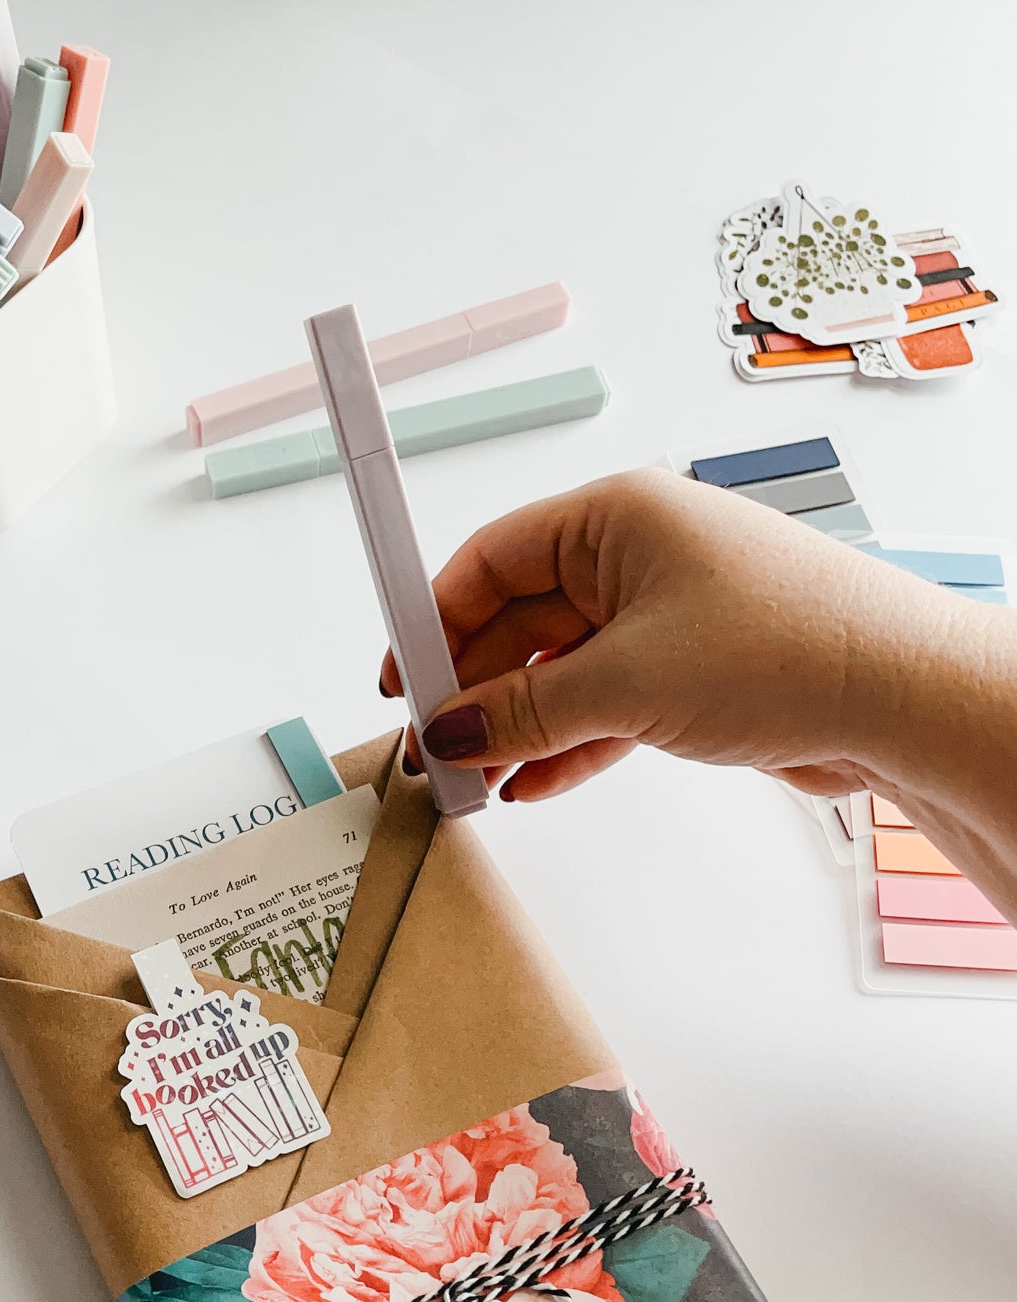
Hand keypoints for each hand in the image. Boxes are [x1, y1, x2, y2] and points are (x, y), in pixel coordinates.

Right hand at [383, 469, 1016, 919]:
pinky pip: (601, 705)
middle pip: (518, 620)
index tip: (403, 680)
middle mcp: (636, 558)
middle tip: (434, 749)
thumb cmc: (787, 645)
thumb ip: (524, 710)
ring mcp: (664, 617)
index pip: (490, 559)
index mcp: (615, 518)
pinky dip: (565, 743)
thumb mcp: (626, 681)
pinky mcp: (689, 673)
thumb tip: (453, 729)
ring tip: (473, 780)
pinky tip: (530, 783)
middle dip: (473, 689)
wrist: (898, 696)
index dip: (434, 620)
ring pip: (558, 671)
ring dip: (515, 727)